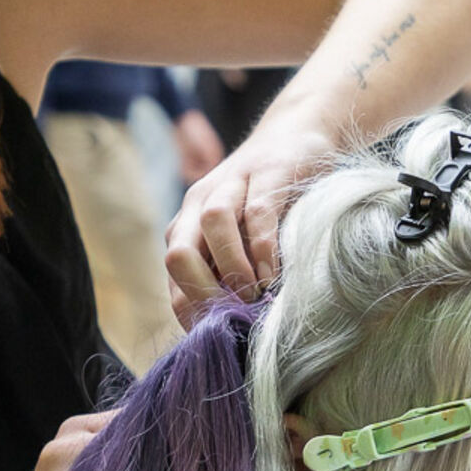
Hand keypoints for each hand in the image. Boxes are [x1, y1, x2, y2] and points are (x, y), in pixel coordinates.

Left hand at [163, 117, 335, 327]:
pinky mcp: (268, 173)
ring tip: (255, 294)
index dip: (192, 309)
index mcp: (188, 225)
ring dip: (232, 267)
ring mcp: (233, 184)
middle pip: (179, 249)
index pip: (174, 275)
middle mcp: (200, 204)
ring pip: (214, 225)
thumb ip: (228, 273)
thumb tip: (227, 331)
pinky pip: (258, 212)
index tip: (219, 335)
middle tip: (233, 315)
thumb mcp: (241, 238)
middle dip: (202, 290)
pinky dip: (263, 248)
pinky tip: (274, 273)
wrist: (296, 135)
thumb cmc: (268, 201)